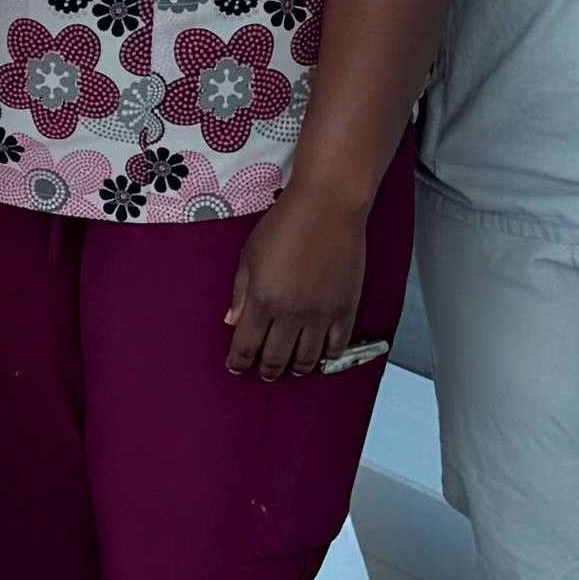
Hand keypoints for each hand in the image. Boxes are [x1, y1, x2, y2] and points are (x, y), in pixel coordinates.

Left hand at [226, 175, 372, 379]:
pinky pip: (337, 346)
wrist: (328, 207)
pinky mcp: (346, 308)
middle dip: (266, 370)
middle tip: (263, 372)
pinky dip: (327, 357)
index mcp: (262, 301)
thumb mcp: (249, 256)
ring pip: (307, 359)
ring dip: (295, 368)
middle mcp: (291, 313)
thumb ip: (240, 293)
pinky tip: (319, 356)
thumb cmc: (284, 224)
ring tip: (290, 369)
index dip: (238, 362)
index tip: (236, 367)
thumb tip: (232, 322)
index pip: (245, 347)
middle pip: (275, 359)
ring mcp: (321, 314)